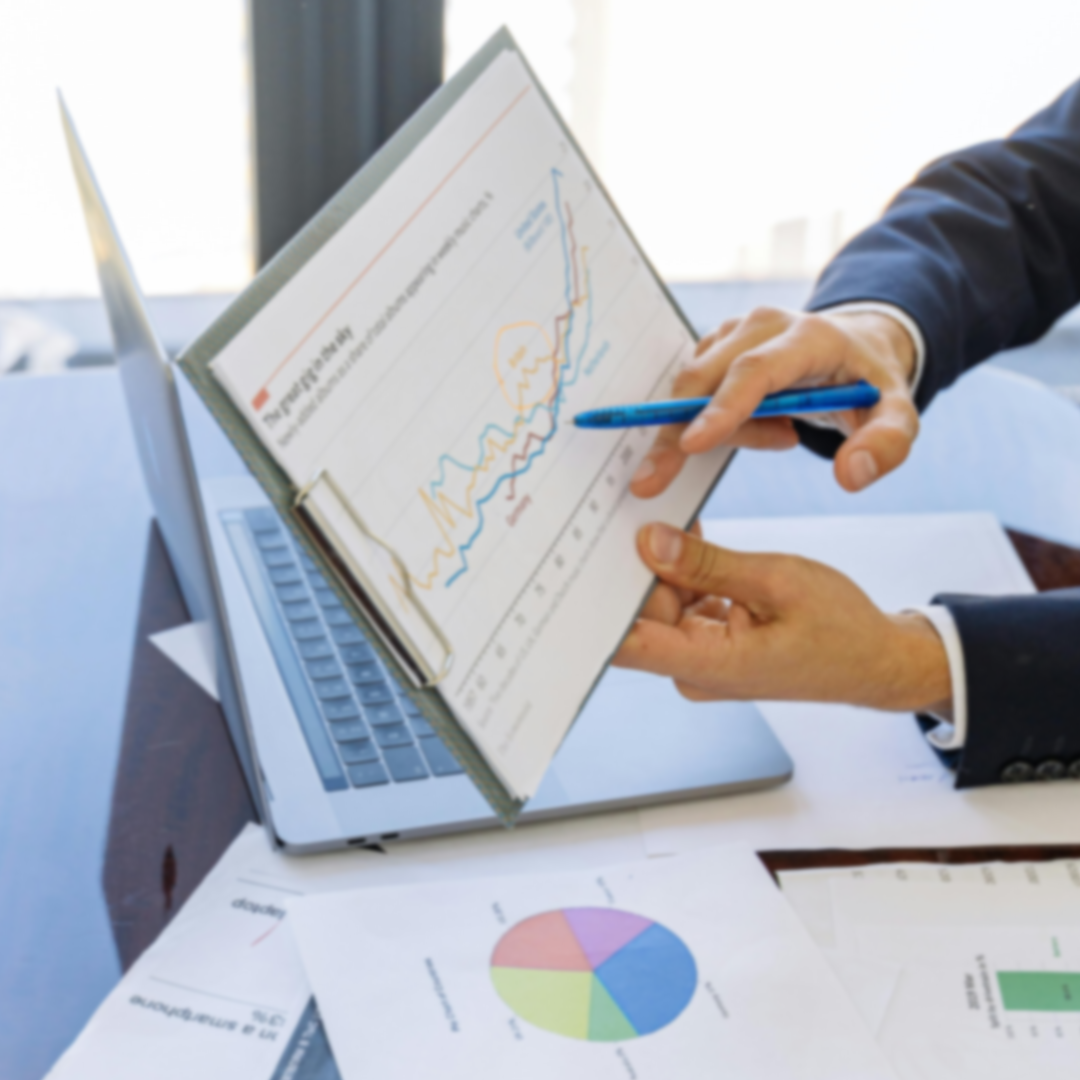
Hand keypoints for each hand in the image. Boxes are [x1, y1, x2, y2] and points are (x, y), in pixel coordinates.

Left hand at [613, 523, 951, 712]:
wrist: (874, 660)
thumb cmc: (840, 629)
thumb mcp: (775, 580)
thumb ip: (707, 564)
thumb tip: (650, 542)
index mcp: (709, 665)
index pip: (625, 644)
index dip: (596, 604)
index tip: (583, 561)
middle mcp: (695, 670)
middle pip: (640, 614)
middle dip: (639, 566)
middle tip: (638, 514)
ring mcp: (702, 660)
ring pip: (661, 605)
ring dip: (666, 567)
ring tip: (673, 524)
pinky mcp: (710, 646)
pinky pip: (682, 606)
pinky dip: (687, 577)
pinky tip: (695, 545)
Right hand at [629, 307, 918, 497]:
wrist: (854, 347)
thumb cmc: (870, 384)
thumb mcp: (897, 414)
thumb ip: (886, 444)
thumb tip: (850, 475)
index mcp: (808, 336)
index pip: (754, 371)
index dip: (720, 408)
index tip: (689, 444)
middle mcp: (763, 324)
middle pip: (705, 379)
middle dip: (674, 431)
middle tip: (651, 481)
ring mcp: (734, 332)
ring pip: (697, 389)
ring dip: (719, 430)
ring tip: (780, 436)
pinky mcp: (717, 345)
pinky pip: (697, 392)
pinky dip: (717, 422)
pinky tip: (765, 427)